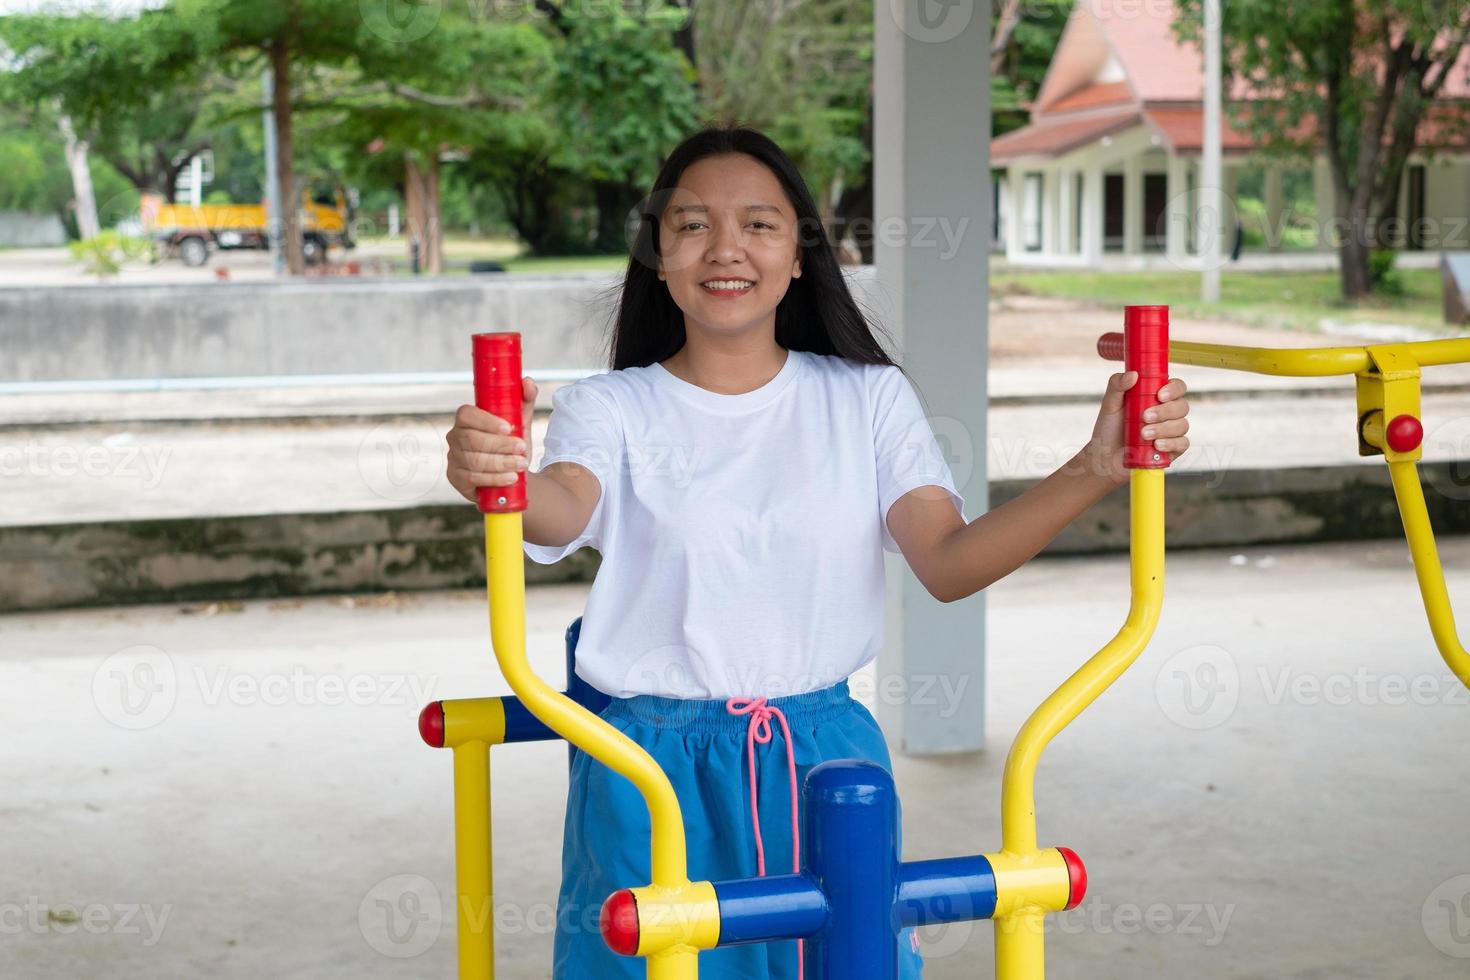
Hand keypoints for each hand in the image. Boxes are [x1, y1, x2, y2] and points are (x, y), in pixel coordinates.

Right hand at [445, 376, 537, 504]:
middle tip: (522, 448)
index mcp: (466, 419)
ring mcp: (453, 458)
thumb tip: (527, 381)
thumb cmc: (512, 443)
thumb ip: (524, 400)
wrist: (512, 474)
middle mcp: (455, 437)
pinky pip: (472, 478)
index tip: (509, 427)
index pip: (466, 414)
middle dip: (500, 445)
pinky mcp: (455, 478)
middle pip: (472, 439)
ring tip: (522, 464)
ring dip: (502, 462)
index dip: (486, 421)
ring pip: (474, 460)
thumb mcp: (521, 421)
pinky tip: (511, 477)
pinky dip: (495, 478)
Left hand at [1082, 372, 1190, 485]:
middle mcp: (1168, 413)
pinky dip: (1170, 444)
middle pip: (1182, 406)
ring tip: (1143, 434)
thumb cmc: (1109, 429)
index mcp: (1157, 397)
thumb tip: (1133, 374)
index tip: (1160, 395)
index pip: (1177, 387)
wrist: (1104, 456)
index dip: (1174, 389)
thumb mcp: (1110, 405)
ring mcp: (1172, 431)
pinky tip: (1156, 445)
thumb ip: (1117, 385)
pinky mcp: (1173, 449)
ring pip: (1182, 425)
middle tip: (1145, 417)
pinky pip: (1182, 444)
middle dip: (1165, 411)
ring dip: (1163, 429)